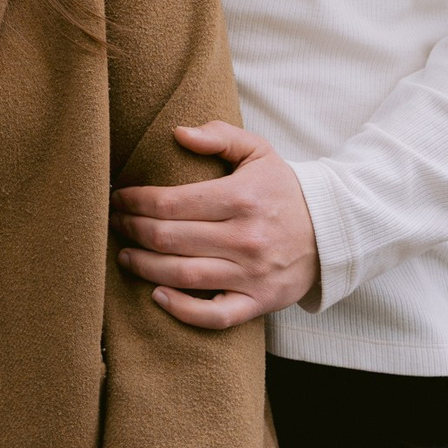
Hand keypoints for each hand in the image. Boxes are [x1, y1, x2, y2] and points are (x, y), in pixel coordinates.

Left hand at [111, 122, 318, 329]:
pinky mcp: (260, 302)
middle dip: (132, 230)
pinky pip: (216, 315)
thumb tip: (178, 132)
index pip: (170, 203)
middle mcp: (245, 238)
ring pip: (184, 276)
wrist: (334, 231)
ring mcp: (252, 274)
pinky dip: (183, 311)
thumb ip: (219, 135)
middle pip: (169, 239)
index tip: (118, 198)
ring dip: (144, 266)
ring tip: (124, 255)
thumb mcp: (258, 151)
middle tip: (114, 224)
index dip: (135, 201)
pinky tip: (158, 296)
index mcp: (241, 198)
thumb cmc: (284, 189)